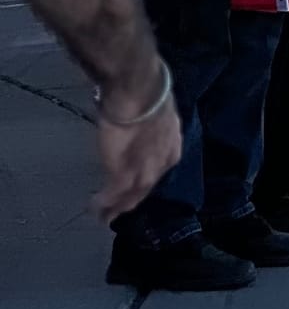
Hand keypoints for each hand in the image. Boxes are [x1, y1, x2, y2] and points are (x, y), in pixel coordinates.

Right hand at [92, 78, 182, 221]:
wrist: (138, 91)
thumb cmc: (145, 93)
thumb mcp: (155, 112)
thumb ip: (150, 126)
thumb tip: (140, 123)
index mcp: (173, 145)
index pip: (159, 170)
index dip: (146, 180)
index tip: (135, 187)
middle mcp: (162, 163)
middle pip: (145, 188)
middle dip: (131, 200)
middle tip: (118, 211)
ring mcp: (144, 171)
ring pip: (130, 197)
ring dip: (115, 208)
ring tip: (104, 217)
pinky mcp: (123, 174)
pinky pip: (113, 195)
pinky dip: (103, 202)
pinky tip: (94, 207)